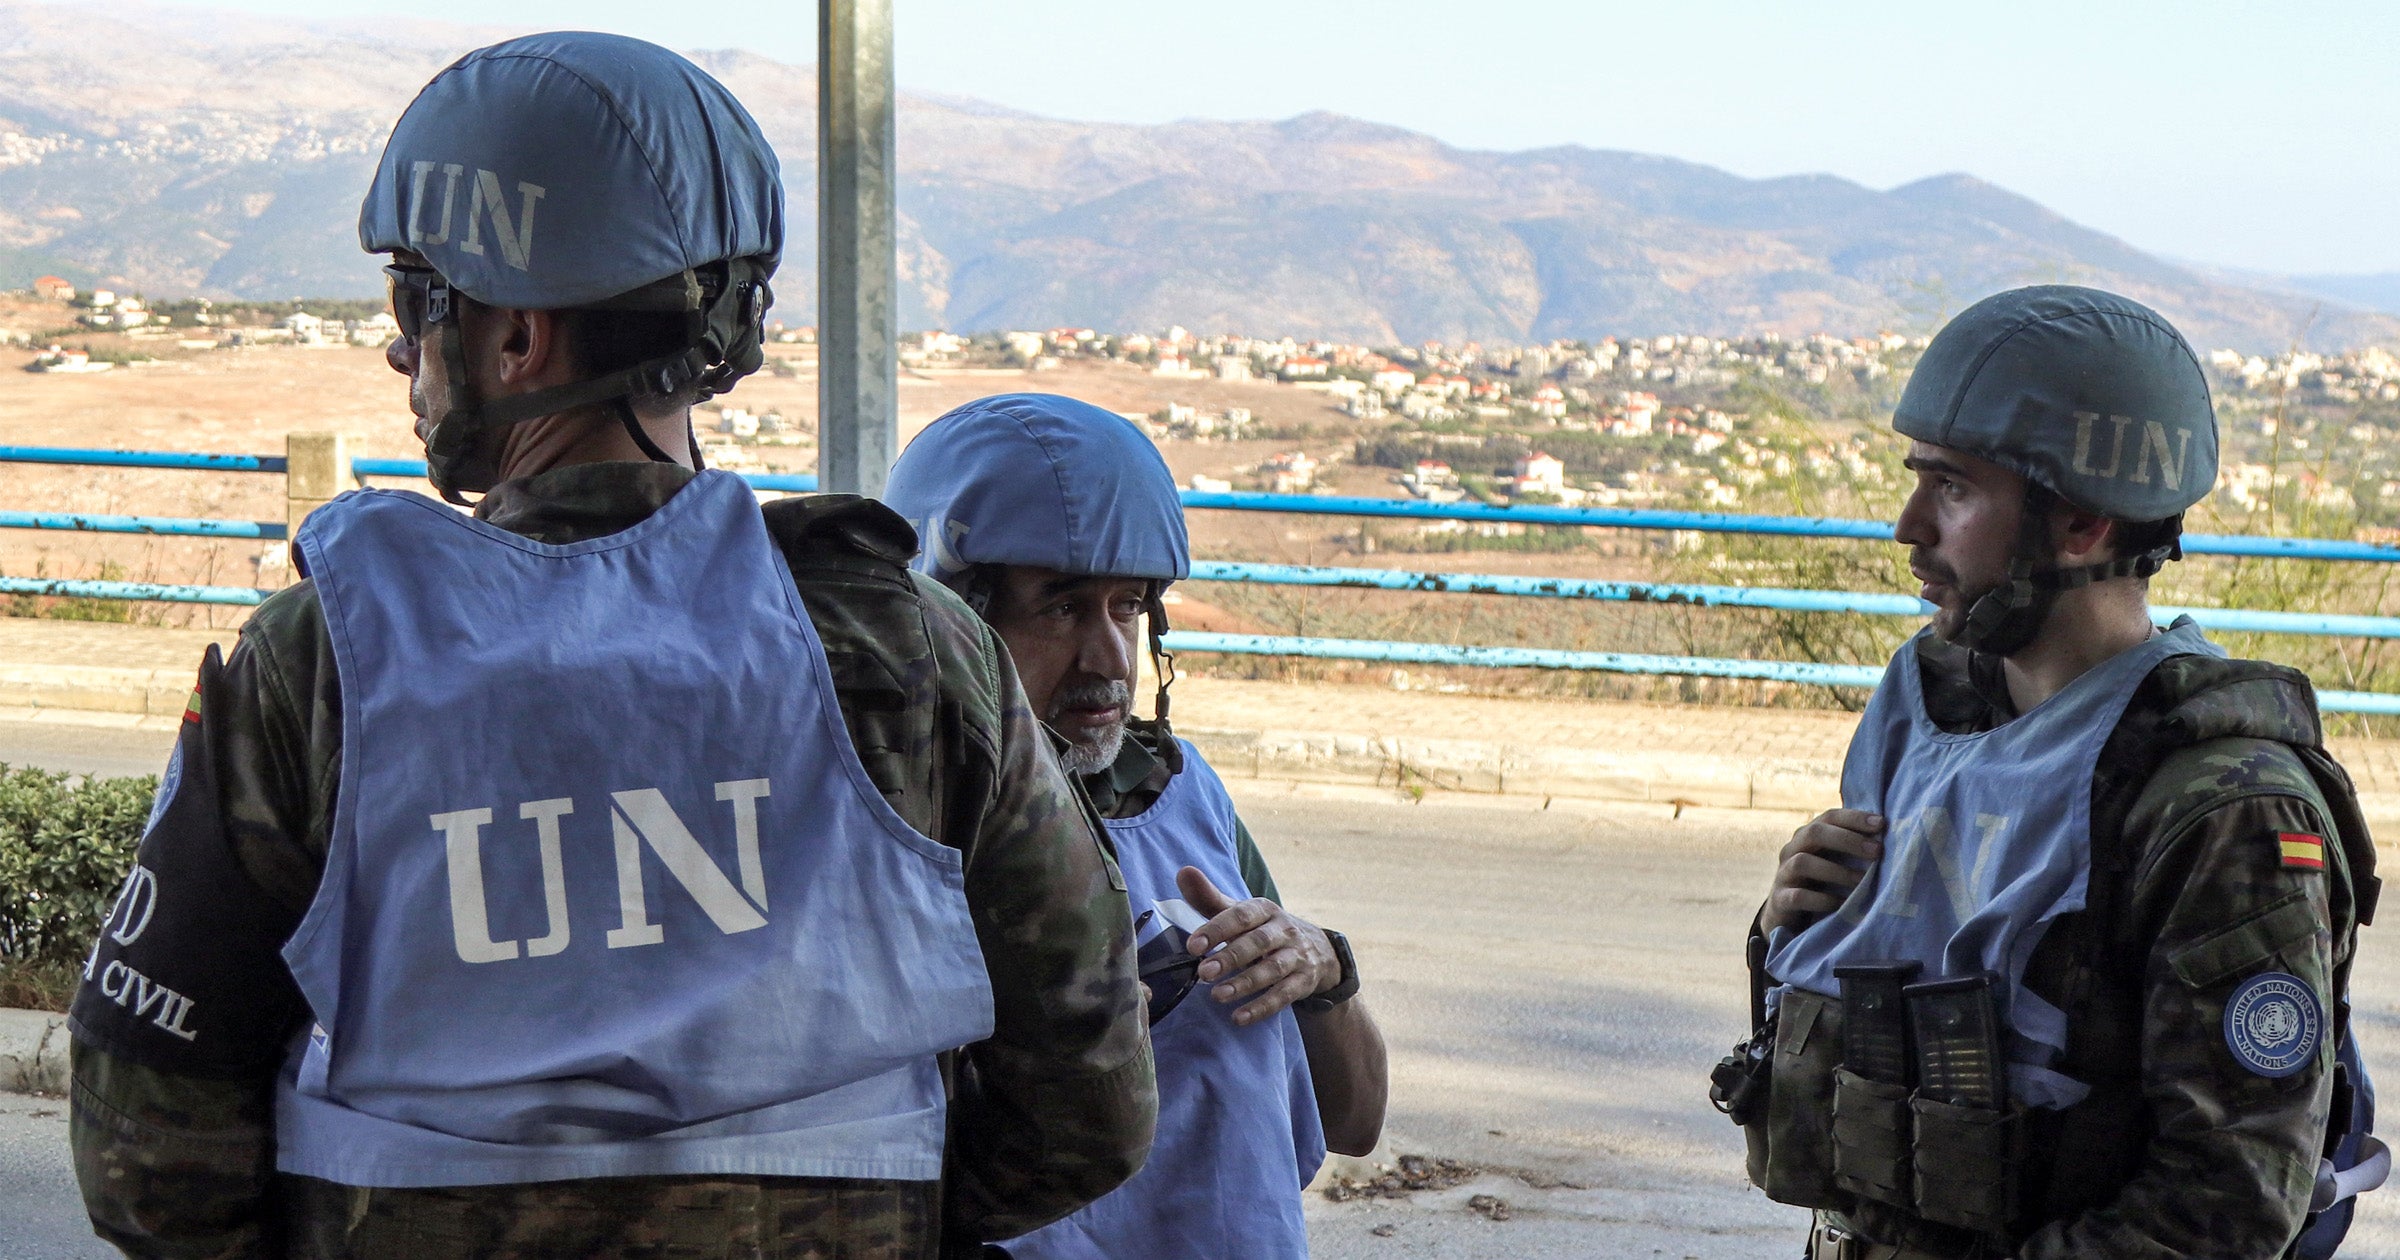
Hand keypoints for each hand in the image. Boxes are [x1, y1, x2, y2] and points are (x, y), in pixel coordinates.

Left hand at [1178, 866, 1340, 1026]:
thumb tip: (1183, 872)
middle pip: (1258, 942)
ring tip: (1217, 996)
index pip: (1241, 915)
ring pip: (1272, 969)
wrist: (1317, 950)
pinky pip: (1285, 995)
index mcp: (1265, 909)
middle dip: (1230, 957)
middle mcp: (1284, 929)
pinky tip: (1239, 1018)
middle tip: (1203, 973)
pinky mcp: (1304, 981)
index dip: (1217, 929)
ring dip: (1244, 983)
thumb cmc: (1263, 929)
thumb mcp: (1241, 913)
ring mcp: (1297, 956)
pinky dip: (1262, 1007)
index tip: (1192, 946)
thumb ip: (1209, 898)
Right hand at [1762, 809, 1884, 934]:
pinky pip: (1799, 896)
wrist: (1788, 914)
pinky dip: (1822, 899)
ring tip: (1862, 881)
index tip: (1882, 824)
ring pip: (1803, 862)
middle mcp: (1792, 850)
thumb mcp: (1834, 861)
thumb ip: (1852, 848)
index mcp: (1807, 836)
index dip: (1854, 818)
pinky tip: (1843, 903)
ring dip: (1836, 870)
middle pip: (1814, 833)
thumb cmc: (1820, 883)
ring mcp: (1784, 874)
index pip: (1829, 817)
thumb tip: (1889, 839)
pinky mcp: (1780, 900)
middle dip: (1847, 840)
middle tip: (1877, 851)